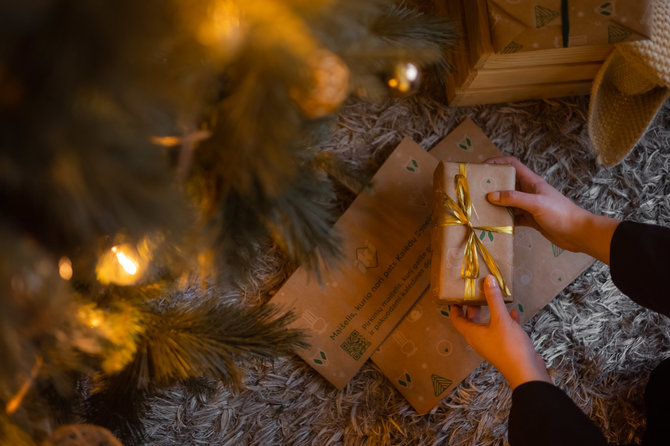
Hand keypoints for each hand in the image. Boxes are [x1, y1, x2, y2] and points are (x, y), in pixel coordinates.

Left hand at [451, 275, 550, 389]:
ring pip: (488, 324)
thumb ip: (494, 299)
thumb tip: (488, 279)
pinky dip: (506, 320)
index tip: (455, 295)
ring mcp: (492, 344)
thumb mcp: (501, 319)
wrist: (526, 372)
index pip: (456, 319)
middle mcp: (479, 339)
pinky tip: (514, 312)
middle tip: (476, 292)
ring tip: (494, 298)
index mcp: (472, 333)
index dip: (454, 307)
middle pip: (471, 321)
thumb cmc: (509, 346)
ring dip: (490, 312)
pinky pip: (502, 330)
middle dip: (473, 306)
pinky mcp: (505, 346)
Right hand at [485, 156, 618, 263]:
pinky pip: (513, 217)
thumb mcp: (536, 204)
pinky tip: (495, 224)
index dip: (497, 162)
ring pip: (508, 202)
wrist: (578, 233)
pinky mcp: (531, 220)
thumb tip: (490, 195)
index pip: (512, 165)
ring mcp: (529, 206)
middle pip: (507, 183)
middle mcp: (529, 192)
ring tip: (481, 208)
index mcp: (532, 182)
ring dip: (496, 204)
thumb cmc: (560, 214)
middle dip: (492, 185)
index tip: (482, 167)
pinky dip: (504, 220)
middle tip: (476, 190)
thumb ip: (513, 198)